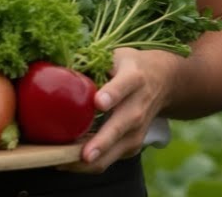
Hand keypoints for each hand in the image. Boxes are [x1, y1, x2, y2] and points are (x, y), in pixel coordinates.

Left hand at [62, 48, 181, 173]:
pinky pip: (108, 161)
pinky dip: (87, 165)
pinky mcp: (133, 146)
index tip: (99, 102)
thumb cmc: (130, 67)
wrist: (163, 81)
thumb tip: (58, 69)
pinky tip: (66, 161)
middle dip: (102, 142)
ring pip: (114, 151)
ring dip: (88, 161)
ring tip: (60, 162)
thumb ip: (92, 62)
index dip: (111, 94)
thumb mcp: (116, 56)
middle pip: (120, 126)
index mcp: (133, 78)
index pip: (123, 87)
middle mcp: (138, 107)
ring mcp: (138, 130)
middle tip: (85, 155)